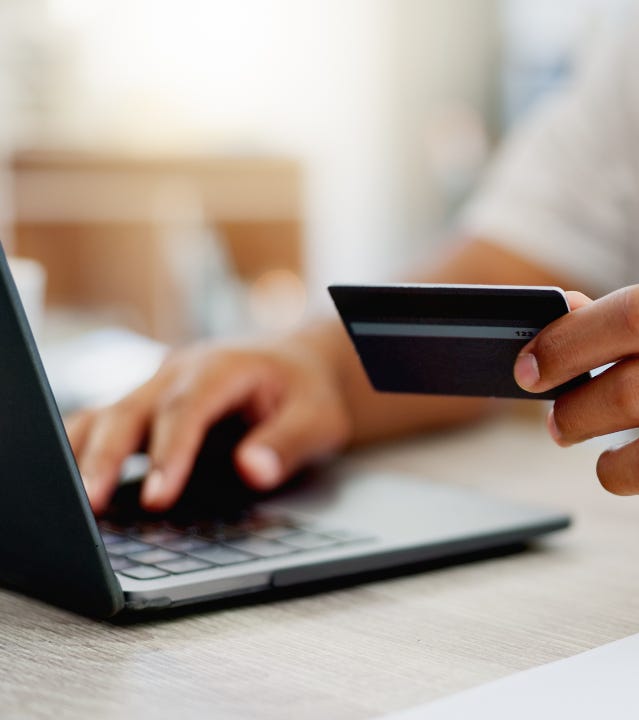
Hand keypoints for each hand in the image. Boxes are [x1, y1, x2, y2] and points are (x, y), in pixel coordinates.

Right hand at [65, 339, 352, 513]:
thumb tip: (253, 470)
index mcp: (224, 367)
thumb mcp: (318, 419)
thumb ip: (287, 444)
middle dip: (108, 456)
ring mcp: (157, 388)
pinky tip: (70, 484)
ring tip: (70, 502)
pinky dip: (81, 450)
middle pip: (133, 409)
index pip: (188, 408)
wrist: (300, 367)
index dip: (169, 452)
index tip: (158, 497)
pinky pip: (103, 424)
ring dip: (84, 454)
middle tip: (90, 504)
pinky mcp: (145, 408)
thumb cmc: (307, 394)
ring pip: (107, 414)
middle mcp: (180, 372)